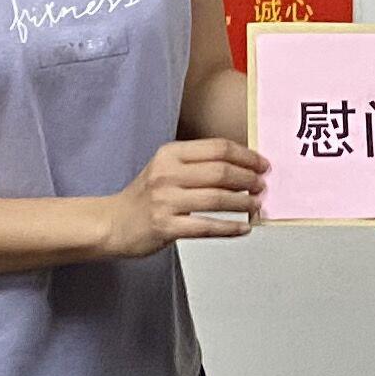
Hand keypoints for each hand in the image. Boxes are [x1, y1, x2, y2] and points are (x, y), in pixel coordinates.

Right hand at [103, 139, 264, 256]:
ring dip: (244, 203)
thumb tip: (242, 166)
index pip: (218, 147)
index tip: (262, 164)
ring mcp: (166, 201)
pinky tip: (243, 228)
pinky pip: (207, 227)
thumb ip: (197, 164)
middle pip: (221, 171)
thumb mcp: (165, 168)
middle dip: (249, 179)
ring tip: (256, 205)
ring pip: (217, 198)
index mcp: (170, 154)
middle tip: (262, 185)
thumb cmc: (144, 197)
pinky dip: (230, 228)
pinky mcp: (166, 226)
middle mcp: (167, 174)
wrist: (112, 223)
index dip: (246, 156)